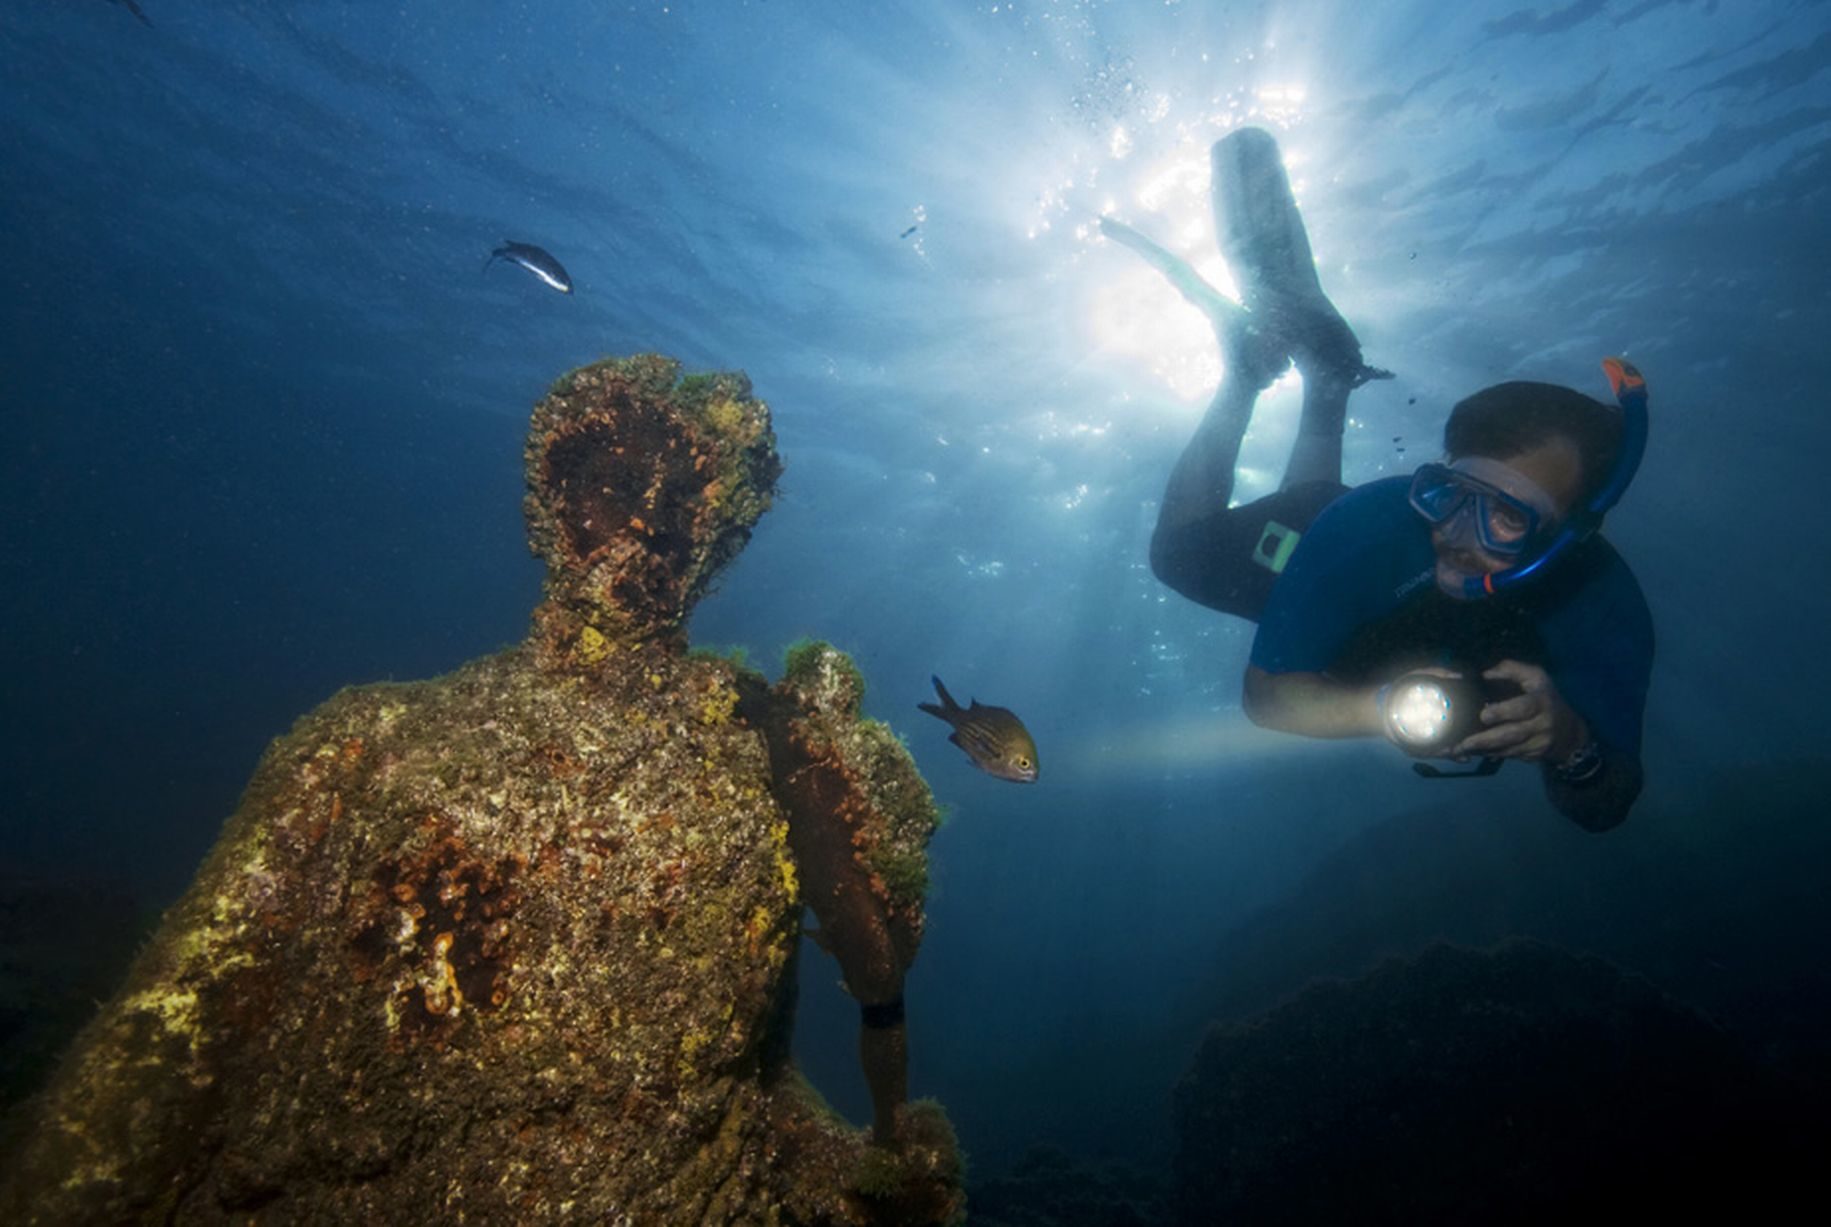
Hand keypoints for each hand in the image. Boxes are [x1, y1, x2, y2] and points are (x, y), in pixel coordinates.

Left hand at [1452, 660, 1586, 762]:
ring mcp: (1538, 743)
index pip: (1523, 708)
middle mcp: (1541, 725)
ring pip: (1508, 749)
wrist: (1570, 732)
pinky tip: (1473, 753)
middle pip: (1512, 734)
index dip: (1503, 712)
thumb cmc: (1546, 698)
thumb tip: (1485, 673)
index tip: (1483, 715)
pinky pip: (1509, 756)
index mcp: (1541, 702)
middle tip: (1463, 742)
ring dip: (1483, 750)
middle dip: (1486, 740)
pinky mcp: (1532, 756)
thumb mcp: (1536, 677)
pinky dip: (1490, 755)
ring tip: (1460, 750)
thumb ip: (1512, 670)